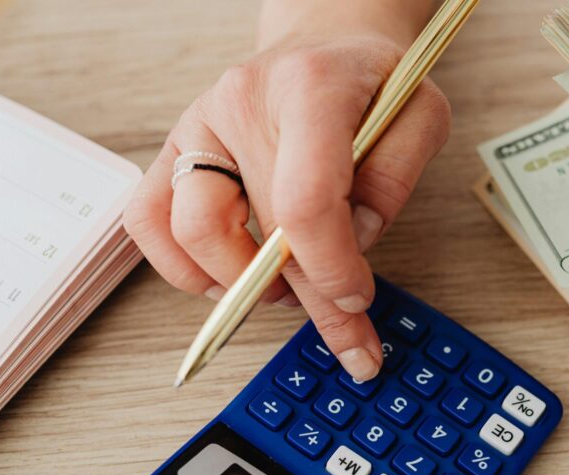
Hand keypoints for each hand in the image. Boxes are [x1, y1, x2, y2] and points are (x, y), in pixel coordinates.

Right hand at [123, 3, 449, 379]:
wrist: (325, 45)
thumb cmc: (371, 83)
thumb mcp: (420, 116)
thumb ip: (396, 179)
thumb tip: (353, 243)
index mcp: (309, 88)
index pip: (306, 199)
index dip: (331, 268)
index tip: (356, 299)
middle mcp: (241, 103)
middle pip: (260, 229)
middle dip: (309, 299)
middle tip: (347, 335)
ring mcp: (199, 125)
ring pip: (191, 232)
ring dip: (241, 284)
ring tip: (287, 289)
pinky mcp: (175, 150)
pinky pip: (148, 221)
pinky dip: (183, 267)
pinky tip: (229, 278)